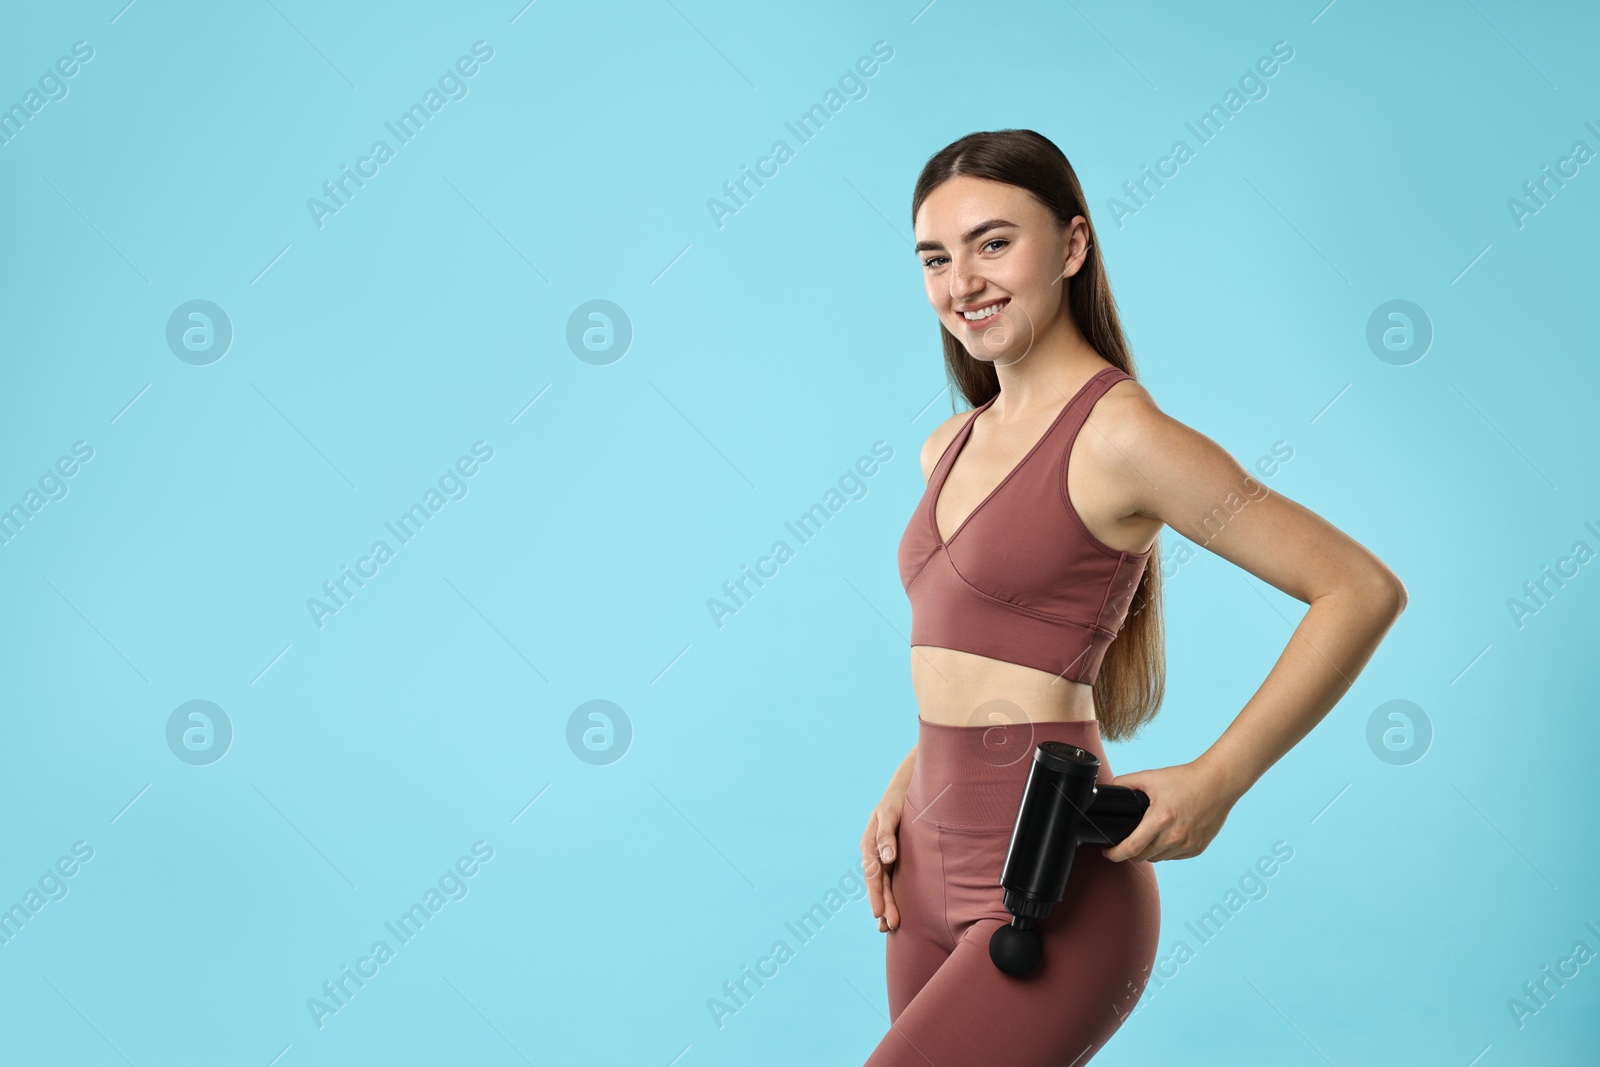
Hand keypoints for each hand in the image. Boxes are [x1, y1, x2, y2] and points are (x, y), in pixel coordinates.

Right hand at [860, 788, 905, 931]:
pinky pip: (890, 879)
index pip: (873, 875)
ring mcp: (882, 856)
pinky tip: (893, 911)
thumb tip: (886, 858)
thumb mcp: (890, 814)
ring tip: (889, 927)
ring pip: (883, 885)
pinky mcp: (893, 857)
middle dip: (883, 905)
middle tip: (889, 927)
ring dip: (886, 905)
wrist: (905, 788)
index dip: (876, 895)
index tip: (879, 914)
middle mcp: (874, 853)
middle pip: (878, 884)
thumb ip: (886, 835)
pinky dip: (891, 895)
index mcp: (869, 844)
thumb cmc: (897, 801)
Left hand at [1101, 760, 1240, 862]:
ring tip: (1146, 838)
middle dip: (1129, 852)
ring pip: (1158, 859)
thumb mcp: (1150, 776)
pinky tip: (1165, 837)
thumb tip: (1109, 789)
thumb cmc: (1185, 779)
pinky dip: (1165, 851)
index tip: (1107, 852)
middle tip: (1125, 842)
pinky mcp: (1197, 848)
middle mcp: (1174, 836)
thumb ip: (1126, 782)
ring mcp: (1188, 845)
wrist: (1218, 783)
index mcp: (1160, 819)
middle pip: (1142, 856)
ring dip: (1148, 852)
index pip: (1131, 848)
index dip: (1115, 854)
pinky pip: (1174, 857)